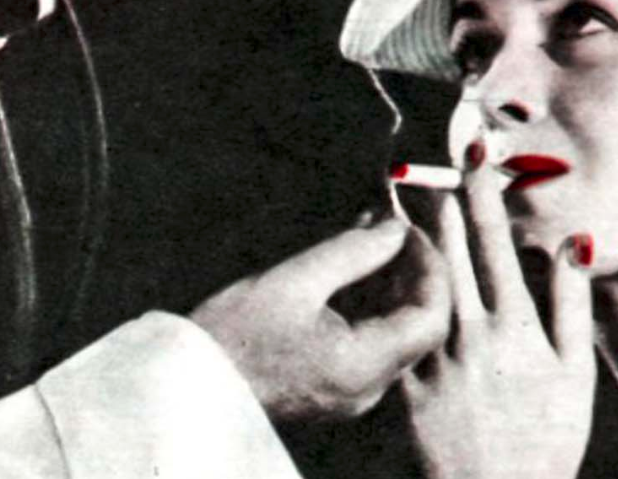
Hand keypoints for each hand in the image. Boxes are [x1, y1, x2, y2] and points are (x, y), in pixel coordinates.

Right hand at [190, 218, 449, 422]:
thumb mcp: (294, 280)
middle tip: (393, 225)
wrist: (185, 385)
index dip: (430, 268)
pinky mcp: (335, 386)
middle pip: (418, 326)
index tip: (409, 230)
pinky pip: (370, 341)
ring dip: (389, 283)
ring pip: (394, 332)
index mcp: (364, 366)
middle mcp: (368, 389)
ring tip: (369, 234)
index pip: (431, 317)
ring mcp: (353, 392)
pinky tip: (350, 265)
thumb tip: (394, 227)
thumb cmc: (232, 336)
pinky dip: (368, 302)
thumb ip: (353, 251)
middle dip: (411, 271)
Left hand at [402, 158, 595, 478]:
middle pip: (447, 251)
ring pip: (413, 282)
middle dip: (432, 200)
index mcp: (516, 325)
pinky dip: (384, 287)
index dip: (484, 193)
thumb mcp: (576, 373)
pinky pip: (391, 325)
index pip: (495, 242)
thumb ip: (572, 304)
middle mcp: (471, 333)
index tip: (473, 153)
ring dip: (403, 234)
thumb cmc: (548, 440)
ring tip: (390, 196)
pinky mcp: (407, 382)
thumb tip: (570, 243)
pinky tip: (375, 262)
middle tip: (415, 157)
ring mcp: (435, 357)